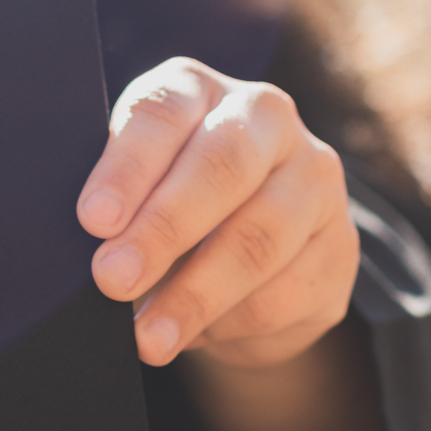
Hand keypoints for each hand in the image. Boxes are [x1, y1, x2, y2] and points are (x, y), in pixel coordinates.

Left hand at [76, 58, 358, 368]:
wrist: (243, 268)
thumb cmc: (162, 216)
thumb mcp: (129, 199)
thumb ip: (112, 210)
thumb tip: (90, 249)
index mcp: (198, 92)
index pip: (164, 112)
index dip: (127, 167)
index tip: (93, 219)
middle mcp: (266, 118)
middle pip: (222, 166)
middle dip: (162, 229)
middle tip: (113, 279)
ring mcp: (313, 178)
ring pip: (258, 237)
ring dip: (194, 294)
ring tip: (147, 337)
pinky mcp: (339, 245)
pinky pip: (285, 291)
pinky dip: (230, 321)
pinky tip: (192, 337)